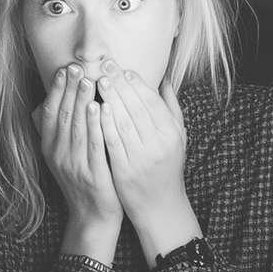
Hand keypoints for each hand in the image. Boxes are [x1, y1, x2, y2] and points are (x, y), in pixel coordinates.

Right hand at [35, 63, 123, 262]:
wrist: (93, 215)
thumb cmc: (83, 179)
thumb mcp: (63, 156)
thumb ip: (59, 131)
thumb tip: (51, 102)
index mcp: (50, 148)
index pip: (50, 113)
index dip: (56, 91)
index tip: (63, 70)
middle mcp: (57, 154)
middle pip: (62, 116)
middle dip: (69, 90)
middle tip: (76, 67)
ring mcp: (73, 165)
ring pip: (76, 127)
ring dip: (81, 102)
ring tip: (88, 80)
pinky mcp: (91, 173)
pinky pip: (93, 145)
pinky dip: (96, 125)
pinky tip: (100, 108)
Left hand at [95, 60, 200, 263]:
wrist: (160, 205)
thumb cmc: (166, 168)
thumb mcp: (176, 138)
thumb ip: (171, 109)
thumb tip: (165, 80)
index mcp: (172, 133)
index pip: (152, 102)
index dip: (137, 84)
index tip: (123, 68)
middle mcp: (159, 144)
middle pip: (137, 108)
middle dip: (121, 84)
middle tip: (106, 65)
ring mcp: (142, 157)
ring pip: (124, 122)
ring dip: (111, 99)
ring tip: (98, 80)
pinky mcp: (126, 170)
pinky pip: (113, 142)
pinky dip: (104, 124)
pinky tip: (96, 109)